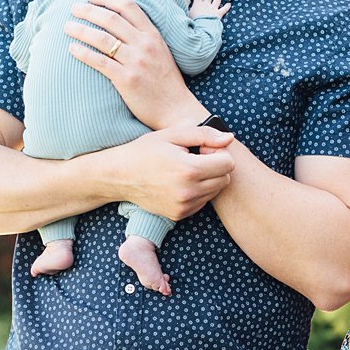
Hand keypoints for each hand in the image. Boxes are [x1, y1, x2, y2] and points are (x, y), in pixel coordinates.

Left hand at [65, 0, 206, 128]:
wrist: (176, 109)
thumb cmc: (167, 83)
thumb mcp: (162, 52)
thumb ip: (145, 38)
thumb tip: (122, 25)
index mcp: (153, 35)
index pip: (128, 6)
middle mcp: (144, 45)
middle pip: (111, 18)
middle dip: (88, 10)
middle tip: (73, 8)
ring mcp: (135, 62)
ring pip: (102, 38)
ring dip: (81, 29)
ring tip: (67, 26)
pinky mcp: (126, 79)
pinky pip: (99, 62)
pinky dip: (83, 53)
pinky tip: (72, 48)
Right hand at [112, 126, 234, 220]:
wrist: (119, 176)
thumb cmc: (146, 150)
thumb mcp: (173, 134)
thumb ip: (205, 134)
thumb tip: (230, 138)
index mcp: (189, 170)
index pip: (228, 163)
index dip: (218, 152)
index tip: (202, 148)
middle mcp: (188, 192)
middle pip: (225, 179)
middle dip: (216, 166)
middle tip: (195, 157)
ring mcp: (184, 206)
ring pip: (215, 191)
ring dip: (208, 179)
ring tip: (186, 169)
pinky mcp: (180, 215)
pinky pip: (203, 202)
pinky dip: (198, 191)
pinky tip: (181, 182)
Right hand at [190, 0, 229, 19]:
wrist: (201, 26)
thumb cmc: (194, 21)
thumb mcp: (189, 14)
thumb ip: (191, 10)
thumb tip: (191, 10)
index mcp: (198, 4)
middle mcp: (206, 4)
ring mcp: (213, 8)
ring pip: (217, 0)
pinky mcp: (219, 13)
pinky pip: (224, 9)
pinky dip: (227, 6)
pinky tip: (229, 4)